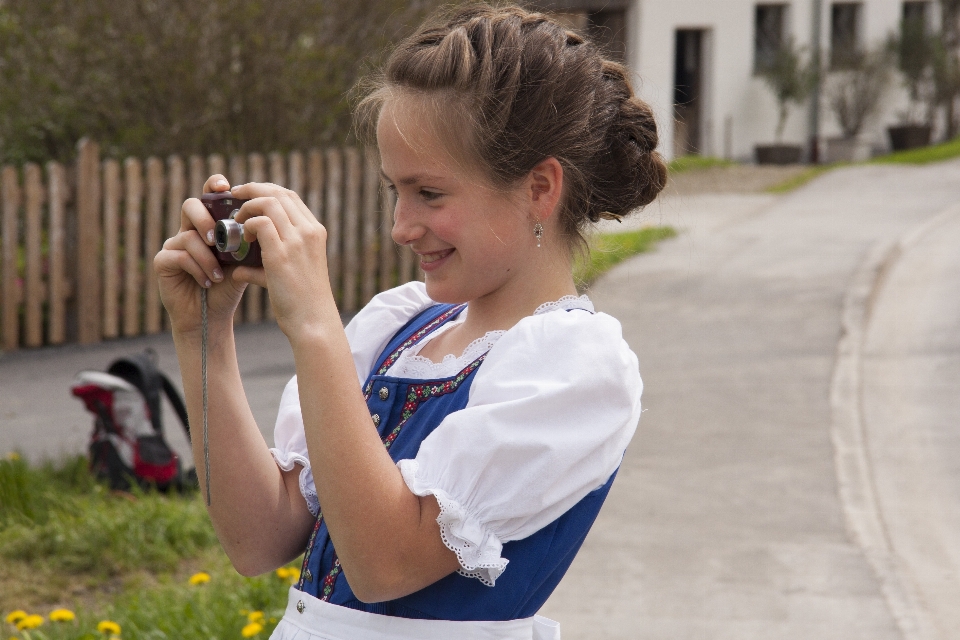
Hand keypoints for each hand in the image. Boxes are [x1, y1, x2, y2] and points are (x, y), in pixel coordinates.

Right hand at [155, 174, 245, 337]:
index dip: (214, 186)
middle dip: (204, 219)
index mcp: (210, 224)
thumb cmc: (230, 285)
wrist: (212, 315)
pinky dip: (197, 269)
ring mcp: (174, 244)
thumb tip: (269, 222)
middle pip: (191, 206)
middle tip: (217, 238)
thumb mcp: (245, 261)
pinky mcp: (163, 261)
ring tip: (220, 274)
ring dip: (207, 256)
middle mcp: (190, 229)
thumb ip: (251, 240)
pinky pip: (179, 256)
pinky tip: (209, 282)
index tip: (225, 187)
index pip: (210, 196)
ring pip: (186, 235)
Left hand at [227, 182, 339, 341]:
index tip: (247, 197)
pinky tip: (242, 238)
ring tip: (236, 219)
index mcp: (315, 232)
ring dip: (247, 206)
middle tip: (233, 197)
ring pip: (268, 202)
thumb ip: (265, 267)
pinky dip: (247, 225)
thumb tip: (239, 270)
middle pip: (278, 192)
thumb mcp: (291, 275)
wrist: (312, 322)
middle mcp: (309, 231)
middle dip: (252, 189)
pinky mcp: (282, 254)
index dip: (266, 191)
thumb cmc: (301, 303)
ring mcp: (298, 241)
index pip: (290, 196)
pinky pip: (260, 223)